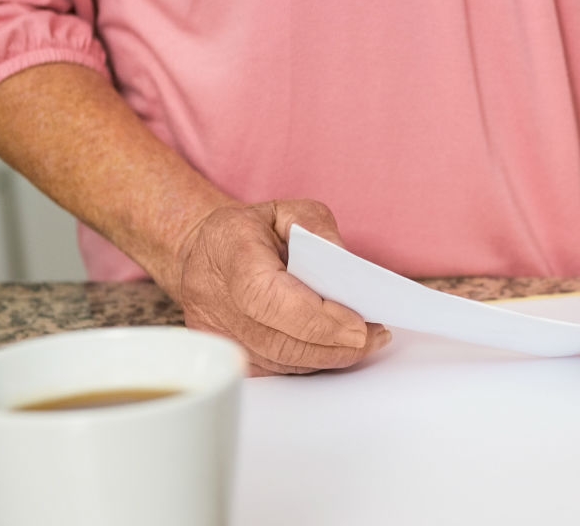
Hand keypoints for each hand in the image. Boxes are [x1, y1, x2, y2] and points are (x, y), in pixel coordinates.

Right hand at [173, 200, 391, 374]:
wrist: (206, 253)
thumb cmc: (252, 232)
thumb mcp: (288, 212)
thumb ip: (318, 230)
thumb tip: (345, 266)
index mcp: (230, 250)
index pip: (269, 297)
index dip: (315, 318)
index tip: (358, 327)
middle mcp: (213, 295)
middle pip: (277, 338)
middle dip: (333, 344)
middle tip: (373, 337)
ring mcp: (215, 330)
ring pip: (277, 360)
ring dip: (327, 357)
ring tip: (365, 343)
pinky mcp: (224, 352)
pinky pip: (272, 368)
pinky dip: (308, 362)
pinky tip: (333, 349)